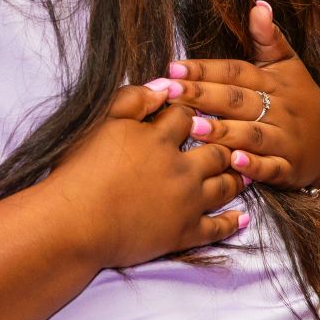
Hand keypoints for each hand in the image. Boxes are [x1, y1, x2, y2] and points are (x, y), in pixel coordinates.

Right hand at [41, 85, 245, 268]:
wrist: (74, 222)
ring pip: (225, 186)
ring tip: (245, 173)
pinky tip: (243, 217)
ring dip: (237, 177)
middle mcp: (182, 168)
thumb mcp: (101, 124)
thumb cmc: (80, 172)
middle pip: (216, 151)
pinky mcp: (184, 233)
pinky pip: (218, 228)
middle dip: (226, 143)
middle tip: (233, 141)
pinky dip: (233, 221)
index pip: (187, 116)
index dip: (191, 110)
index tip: (194, 113)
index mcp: (160, 139)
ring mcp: (187, 203)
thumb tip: (164, 86)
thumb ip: (133, 100)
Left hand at [164, 2, 319, 187]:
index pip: (235, 72)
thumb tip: (257, 4)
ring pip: (253, 134)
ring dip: (224, 131)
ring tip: (194, 127)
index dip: (205, 69)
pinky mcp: (289, 168)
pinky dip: (254, 166)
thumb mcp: (287, 65)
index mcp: (273, 81)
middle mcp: (279, 108)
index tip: (173, 68)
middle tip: (171, 93)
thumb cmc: (299, 98)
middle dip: (204, 96)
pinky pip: (271, 168)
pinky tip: (234, 162)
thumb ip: (268, 38)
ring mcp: (285, 139)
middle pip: (238, 100)